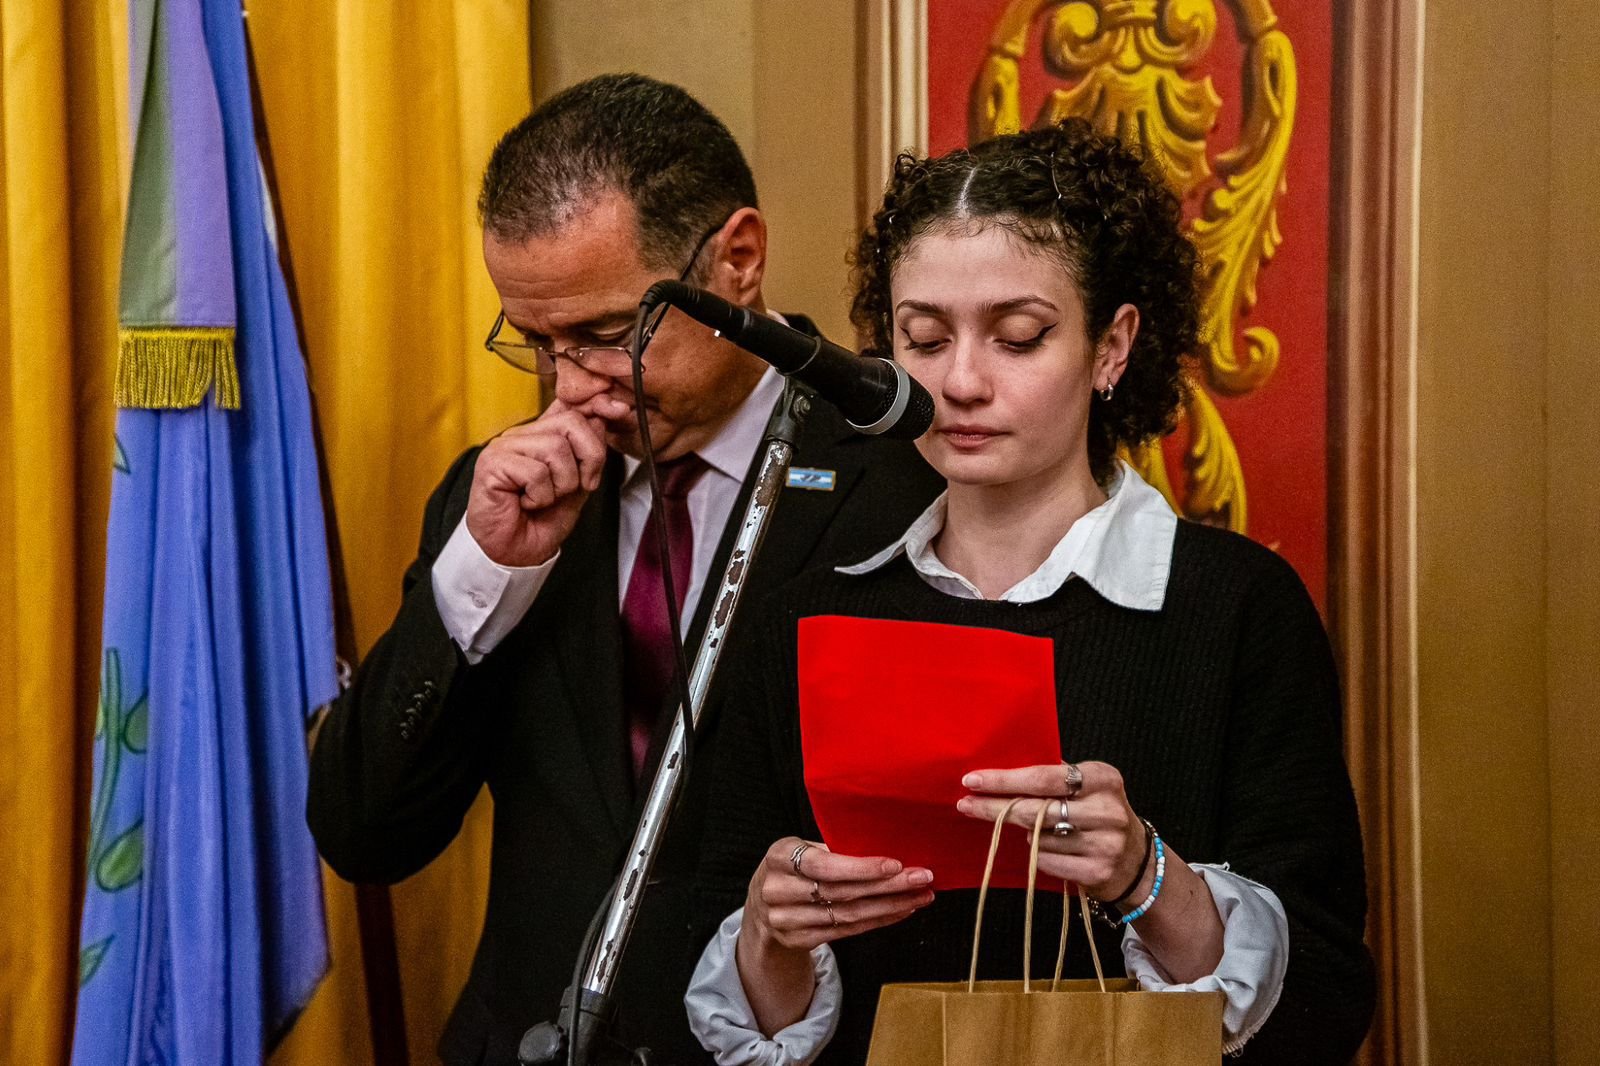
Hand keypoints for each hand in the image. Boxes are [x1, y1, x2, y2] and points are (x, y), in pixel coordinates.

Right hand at [465, 398, 615, 566]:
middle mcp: (522, 435)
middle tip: (579, 486)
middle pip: (572, 422)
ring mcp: (504, 447)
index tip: (620, 411)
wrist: (516, 553)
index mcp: (541, 435)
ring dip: (562, 484)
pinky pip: (537, 472)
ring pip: (556, 448)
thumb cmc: (541, 521)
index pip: (570, 406)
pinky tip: (526, 504)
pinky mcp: (492, 464)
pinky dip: (541, 497)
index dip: (597, 405)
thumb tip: (602, 418)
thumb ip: (588, 455)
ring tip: (545, 499)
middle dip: (589, 458)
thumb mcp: (578, 485)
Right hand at [742, 837, 933, 954]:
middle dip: (888, 885)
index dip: (861, 867)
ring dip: (890, 906)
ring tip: (920, 896)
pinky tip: (900, 910)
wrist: (762, 905)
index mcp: (779, 856)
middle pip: (841, 891)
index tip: (896, 864)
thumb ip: (834, 849)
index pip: (823, 864)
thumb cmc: (794, 868)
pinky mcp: (798, 940)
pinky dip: (878, 920)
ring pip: (848, 915)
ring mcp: (785, 919)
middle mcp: (777, 889)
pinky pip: (847, 932)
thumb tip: (888, 845)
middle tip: (922, 878)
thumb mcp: (802, 849)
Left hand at [956, 761, 1146, 901]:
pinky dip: (1038, 855)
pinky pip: (1046, 862)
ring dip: (1026, 834)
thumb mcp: (1087, 785)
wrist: (1137, 862)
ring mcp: (1105, 844)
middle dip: (994, 807)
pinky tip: (1048, 850)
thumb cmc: (1099, 814)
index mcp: (1103, 778)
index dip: (1005, 780)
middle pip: (1035, 809)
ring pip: (1037, 838)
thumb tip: (998, 770)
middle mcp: (1107, 810)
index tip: (973, 780)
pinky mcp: (1097, 872)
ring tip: (1038, 831)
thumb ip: (1053, 777)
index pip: (1044, 777)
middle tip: (966, 804)